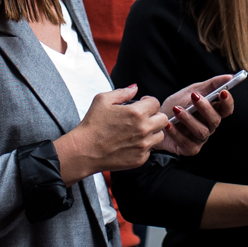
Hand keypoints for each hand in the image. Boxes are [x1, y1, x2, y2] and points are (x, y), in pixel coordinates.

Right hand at [53, 84, 167, 180]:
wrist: (84, 151)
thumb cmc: (92, 124)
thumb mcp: (102, 100)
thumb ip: (123, 92)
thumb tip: (135, 88)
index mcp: (137, 113)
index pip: (155, 103)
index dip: (148, 102)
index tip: (142, 105)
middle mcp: (144, 129)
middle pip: (163, 119)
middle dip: (154, 116)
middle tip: (142, 118)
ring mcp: (143, 145)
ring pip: (160, 135)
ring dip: (152, 131)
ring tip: (138, 131)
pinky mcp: (140, 158)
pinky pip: (150, 149)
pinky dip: (143, 146)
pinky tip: (130, 143)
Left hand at [156, 74, 236, 155]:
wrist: (154, 120)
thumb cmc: (176, 105)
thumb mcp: (191, 91)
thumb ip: (210, 85)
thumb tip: (229, 76)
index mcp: (212, 112)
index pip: (227, 109)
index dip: (227, 102)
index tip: (223, 92)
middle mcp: (209, 127)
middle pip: (215, 120)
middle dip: (205, 108)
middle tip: (194, 97)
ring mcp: (200, 139)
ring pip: (201, 131)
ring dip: (188, 119)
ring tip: (175, 109)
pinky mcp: (189, 149)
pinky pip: (186, 142)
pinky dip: (176, 133)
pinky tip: (168, 124)